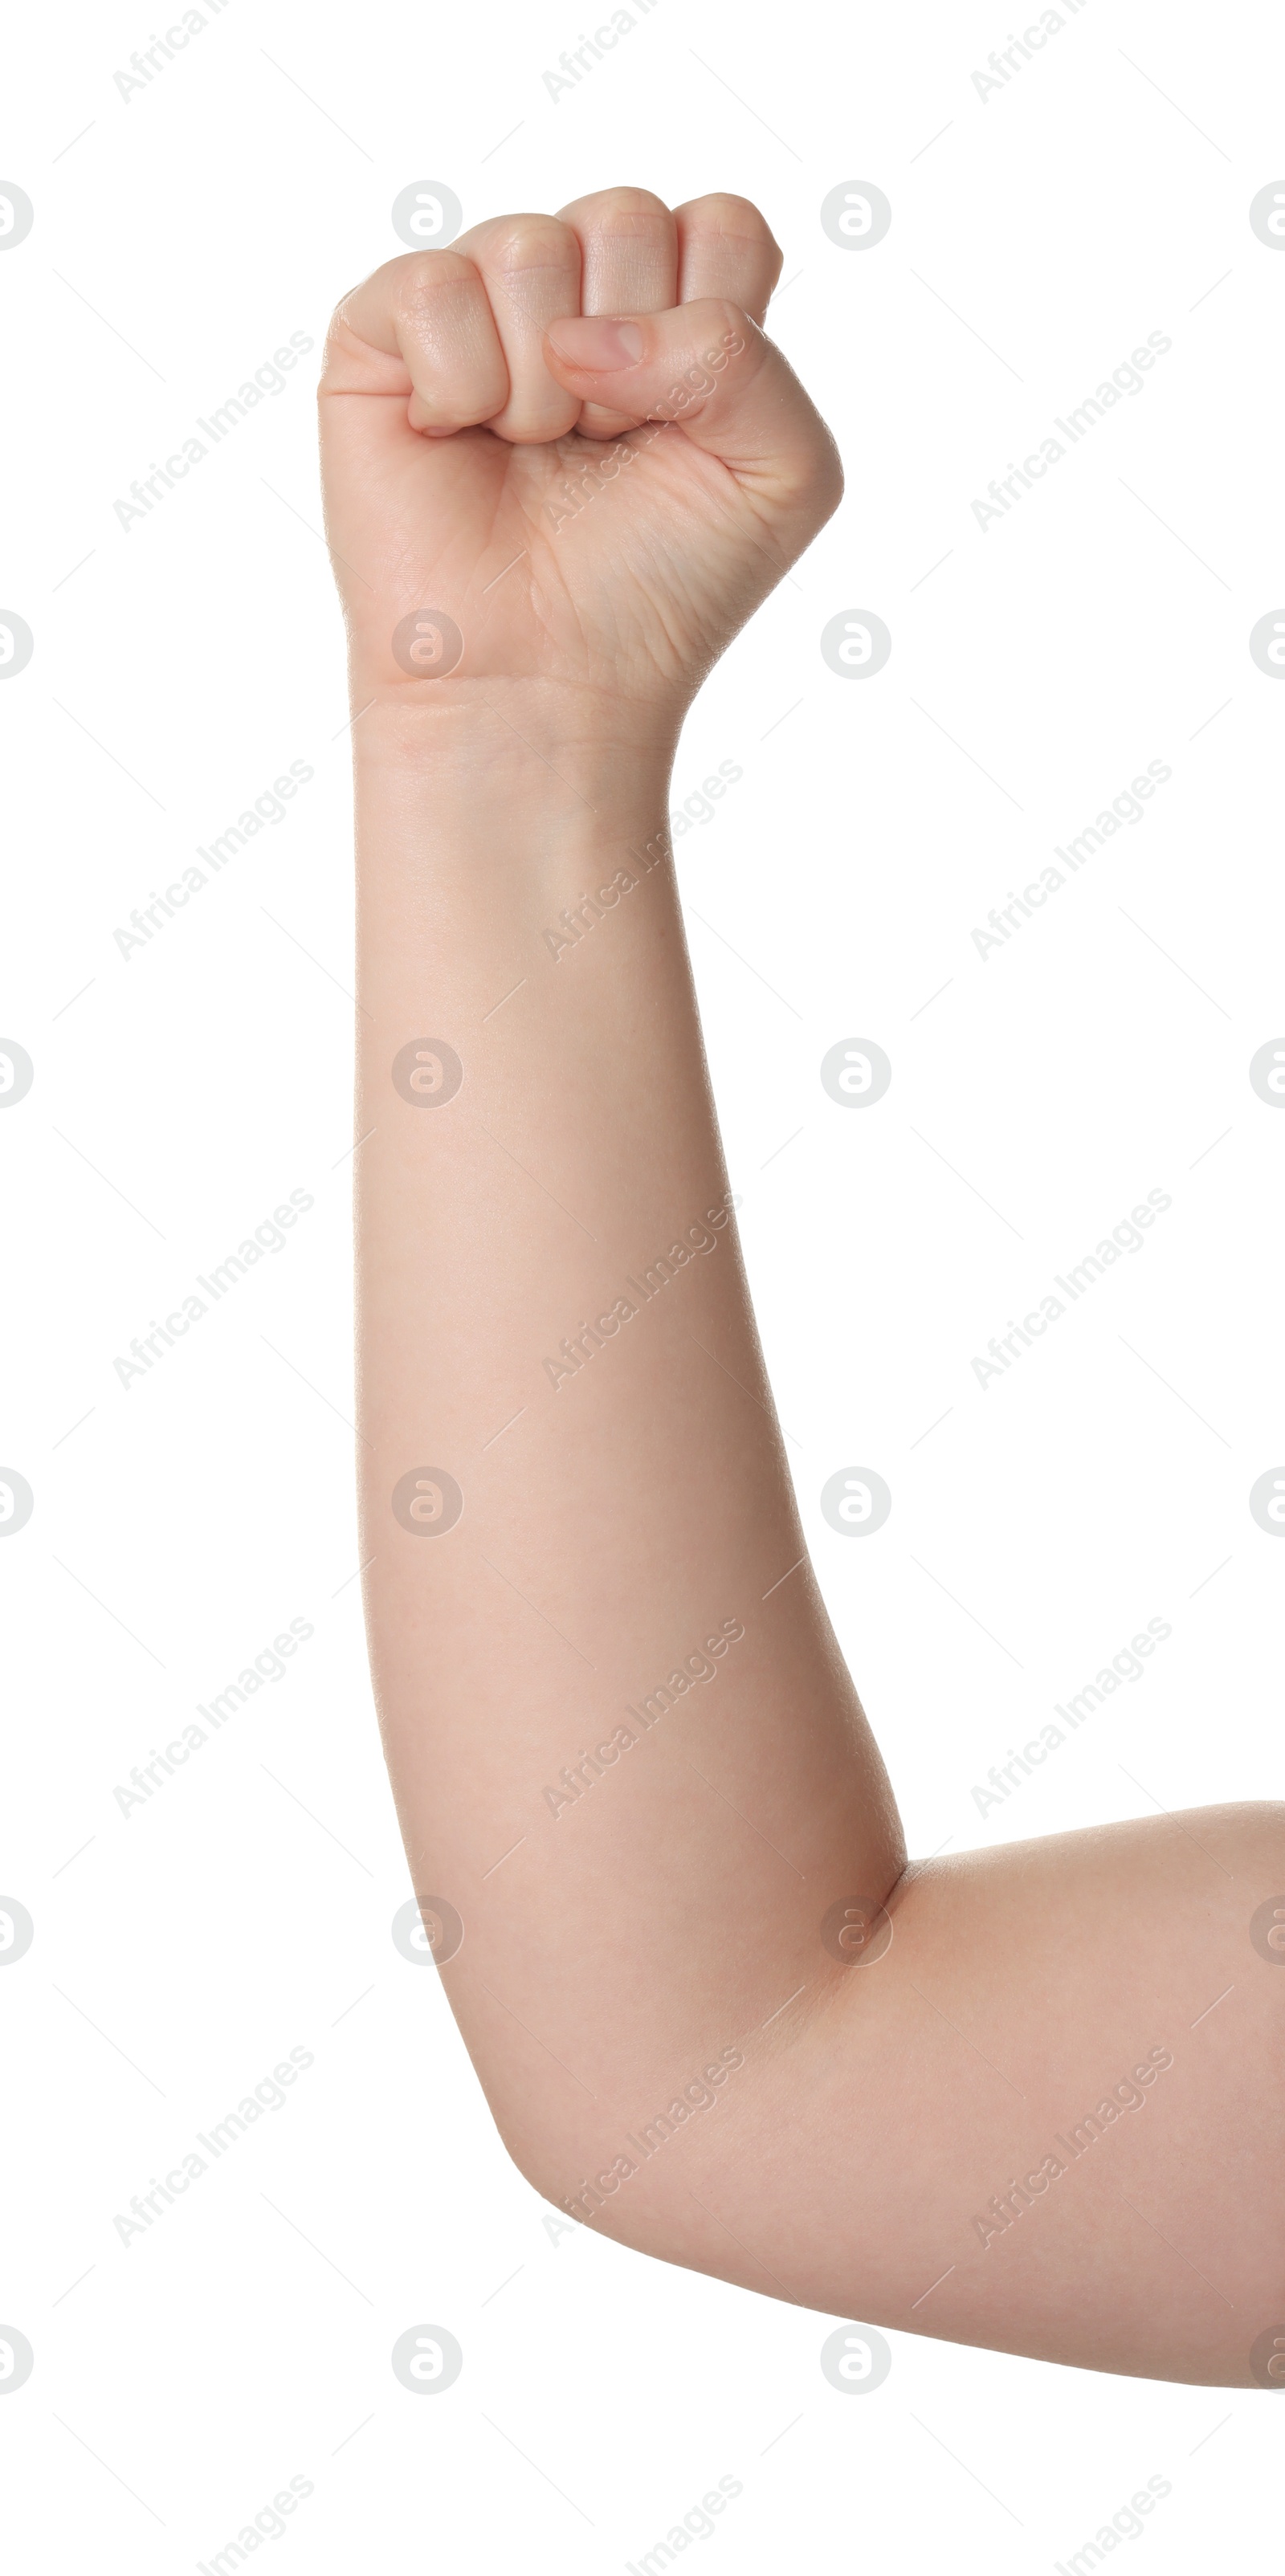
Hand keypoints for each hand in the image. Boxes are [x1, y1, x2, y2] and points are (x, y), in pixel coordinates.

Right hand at [318, 188, 841, 744]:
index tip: (685, 432)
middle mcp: (574, 297)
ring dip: (543, 387)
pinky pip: (430, 285)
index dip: (710, 330)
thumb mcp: (785, 475)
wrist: (547, 686)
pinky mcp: (381, 338)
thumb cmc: (660, 592)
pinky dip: (459, 383)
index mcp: (674, 315)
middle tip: (599, 452)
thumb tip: (583, 332)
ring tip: (528, 458)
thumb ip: (749, 356)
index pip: (720, 225)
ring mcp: (476, 308)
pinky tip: (455, 442)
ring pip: (527, 244)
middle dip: (630, 361)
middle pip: (626, 217)